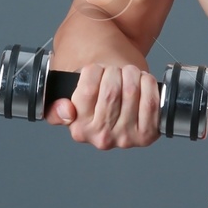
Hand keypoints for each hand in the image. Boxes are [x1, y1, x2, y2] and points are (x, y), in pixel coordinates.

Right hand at [44, 63, 160, 149]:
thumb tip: (66, 112)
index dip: (95, 70)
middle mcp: (101, 138)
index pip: (87, 89)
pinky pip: (150, 101)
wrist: (121, 98)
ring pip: (131, 91)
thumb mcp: (69, 96)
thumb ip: (56, 107)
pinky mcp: (147, 135)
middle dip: (115, 70)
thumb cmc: (97, 92)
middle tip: (114, 70)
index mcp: (79, 128)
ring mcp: (125, 138)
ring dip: (132, 73)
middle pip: (111, 90)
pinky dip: (148, 83)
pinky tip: (142, 81)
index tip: (96, 69)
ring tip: (127, 74)